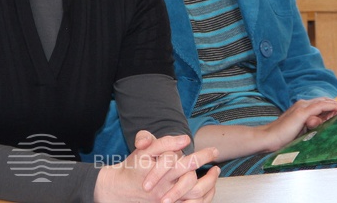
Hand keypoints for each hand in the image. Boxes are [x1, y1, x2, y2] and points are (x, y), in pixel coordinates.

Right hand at [94, 130, 218, 202]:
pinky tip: (209, 187)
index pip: (186, 163)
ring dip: (210, 183)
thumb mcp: (143, 151)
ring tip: (215, 172)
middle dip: (208, 168)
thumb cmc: (133, 167)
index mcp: (161, 172)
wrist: (119, 190)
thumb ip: (162, 142)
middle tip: (216, 156)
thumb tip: (184, 139)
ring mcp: (168, 200)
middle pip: (192, 180)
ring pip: (195, 194)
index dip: (202, 156)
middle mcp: (165, 188)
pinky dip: (204, 197)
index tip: (213, 150)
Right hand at [259, 97, 336, 151]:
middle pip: (324, 101)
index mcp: (300, 108)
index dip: (331, 107)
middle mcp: (302, 104)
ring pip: (324, 102)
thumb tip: (319, 124)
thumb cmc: (281, 138)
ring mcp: (302, 107)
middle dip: (336, 104)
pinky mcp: (302, 112)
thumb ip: (309, 126)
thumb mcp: (299, 131)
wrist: (268, 138)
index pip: (319, 104)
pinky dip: (332, 106)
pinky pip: (322, 106)